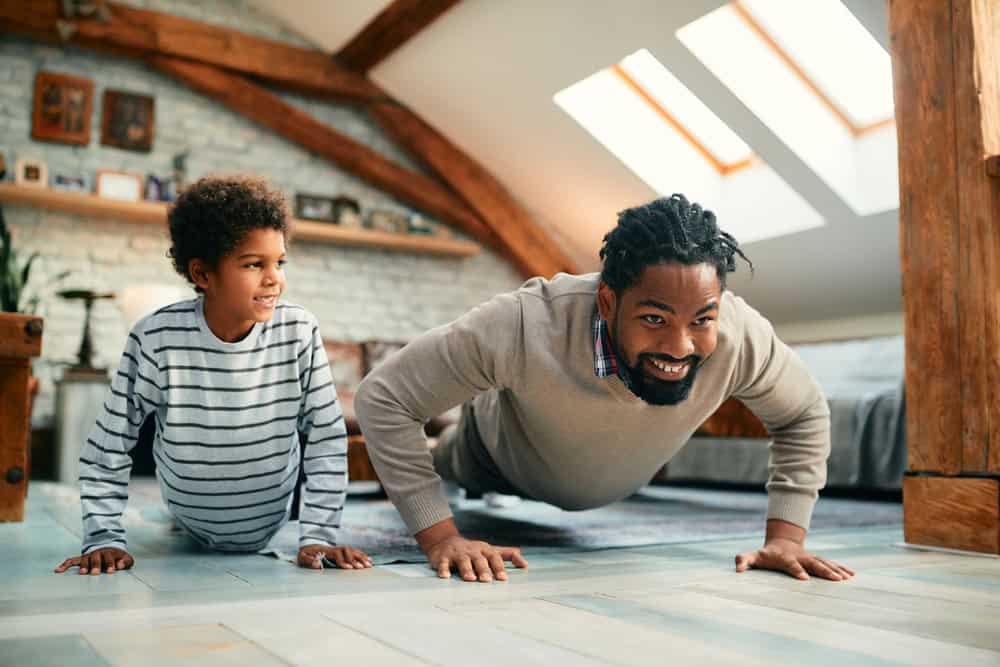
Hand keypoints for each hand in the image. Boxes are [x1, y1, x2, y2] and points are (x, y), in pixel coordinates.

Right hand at [54, 548, 133, 575]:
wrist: (109, 548)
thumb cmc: (118, 558)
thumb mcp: (127, 559)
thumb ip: (126, 562)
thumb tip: (120, 565)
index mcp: (110, 553)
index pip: (110, 558)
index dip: (111, 564)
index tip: (112, 571)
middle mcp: (98, 554)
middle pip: (96, 558)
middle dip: (96, 565)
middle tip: (95, 573)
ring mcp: (89, 556)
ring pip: (85, 559)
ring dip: (83, 566)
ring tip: (82, 573)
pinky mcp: (81, 559)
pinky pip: (71, 561)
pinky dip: (64, 565)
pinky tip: (58, 571)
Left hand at [297, 545, 372, 569]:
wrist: (307, 546)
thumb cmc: (305, 554)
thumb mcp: (302, 557)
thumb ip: (309, 561)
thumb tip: (317, 564)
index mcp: (326, 551)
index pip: (337, 554)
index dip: (344, 561)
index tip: (349, 568)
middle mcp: (334, 549)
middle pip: (348, 551)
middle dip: (355, 559)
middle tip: (362, 568)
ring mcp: (338, 550)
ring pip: (352, 551)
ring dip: (361, 557)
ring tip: (369, 564)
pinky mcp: (341, 552)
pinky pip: (353, 551)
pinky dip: (361, 555)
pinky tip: (368, 559)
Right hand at [425, 535, 527, 581]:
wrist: (446, 541)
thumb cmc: (473, 550)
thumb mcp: (490, 550)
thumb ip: (508, 555)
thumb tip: (525, 564)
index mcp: (484, 550)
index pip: (494, 557)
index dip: (498, 567)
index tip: (503, 579)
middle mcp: (472, 551)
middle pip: (479, 559)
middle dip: (483, 569)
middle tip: (487, 580)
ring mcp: (457, 553)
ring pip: (463, 560)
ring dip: (466, 569)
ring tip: (470, 579)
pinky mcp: (443, 557)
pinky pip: (443, 563)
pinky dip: (444, 569)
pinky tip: (445, 576)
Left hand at [735, 538, 854, 580]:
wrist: (781, 541)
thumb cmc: (765, 554)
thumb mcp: (753, 556)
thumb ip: (744, 560)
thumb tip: (737, 569)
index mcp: (785, 557)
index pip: (791, 564)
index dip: (797, 571)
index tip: (805, 579)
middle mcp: (800, 557)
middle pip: (813, 563)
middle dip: (824, 571)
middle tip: (835, 579)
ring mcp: (810, 557)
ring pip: (824, 563)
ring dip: (835, 570)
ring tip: (846, 578)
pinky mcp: (817, 560)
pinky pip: (831, 564)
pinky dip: (841, 568)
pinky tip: (852, 575)